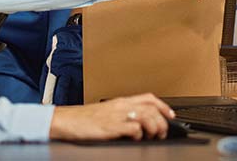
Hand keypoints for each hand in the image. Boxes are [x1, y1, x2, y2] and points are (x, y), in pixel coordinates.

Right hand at [49, 93, 174, 140]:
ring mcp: (117, 115)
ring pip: (147, 116)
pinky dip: (139, 134)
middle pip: (152, 108)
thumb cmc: (82, 119)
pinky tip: (136, 139)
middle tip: (162, 132)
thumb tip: (136, 125)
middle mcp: (121, 106)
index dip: (164, 106)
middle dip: (162, 121)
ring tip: (153, 137)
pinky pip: (133, 128)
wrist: (66, 120)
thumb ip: (121, 115)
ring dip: (154, 128)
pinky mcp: (111, 126)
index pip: (149, 98)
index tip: (171, 115)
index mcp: (121, 101)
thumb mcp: (106, 113)